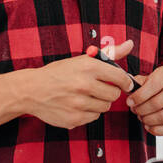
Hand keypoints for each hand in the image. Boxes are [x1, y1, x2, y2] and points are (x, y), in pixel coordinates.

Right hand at [18, 39, 135, 128]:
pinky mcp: (74, 118)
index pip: (121, 78)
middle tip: (99, 88)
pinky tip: (78, 105)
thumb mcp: (82, 59)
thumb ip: (110, 54)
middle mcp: (84, 85)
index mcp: (88, 66)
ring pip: (105, 107)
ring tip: (86, 96)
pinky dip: (89, 112)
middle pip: (114, 95)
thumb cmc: (59, 73)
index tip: (123, 83)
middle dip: (110, 92)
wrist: (32, 90)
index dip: (125, 82)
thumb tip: (131, 44)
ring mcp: (79, 104)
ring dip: (99, 102)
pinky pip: (93, 117)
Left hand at [127, 66, 162, 135]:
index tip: (129, 102)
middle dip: (141, 110)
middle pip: (157, 103)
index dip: (138, 97)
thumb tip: (125, 87)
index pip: (152, 85)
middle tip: (135, 111)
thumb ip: (135, 83)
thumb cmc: (157, 86)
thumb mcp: (146, 79)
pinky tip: (150, 127)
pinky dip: (157, 130)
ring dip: (148, 120)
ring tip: (142, 118)